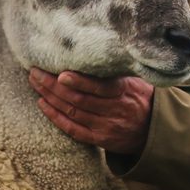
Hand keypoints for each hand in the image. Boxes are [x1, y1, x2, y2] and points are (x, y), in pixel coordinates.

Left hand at [29, 69, 153, 154]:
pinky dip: (56, 117)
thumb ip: (116, 70)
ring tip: (35, 83)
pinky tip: (42, 104)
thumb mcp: (136, 80)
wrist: (154, 128)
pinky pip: (74, 130)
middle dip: (54, 85)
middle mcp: (115, 110)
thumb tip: (90, 50)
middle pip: (80, 99)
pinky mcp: (99, 139)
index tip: (62, 73)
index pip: (101, 87)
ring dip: (50, 97)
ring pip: (73, 112)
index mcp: (125, 92)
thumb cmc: (140, 96)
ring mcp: (107, 127)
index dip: (80, 81)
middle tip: (35, 72)